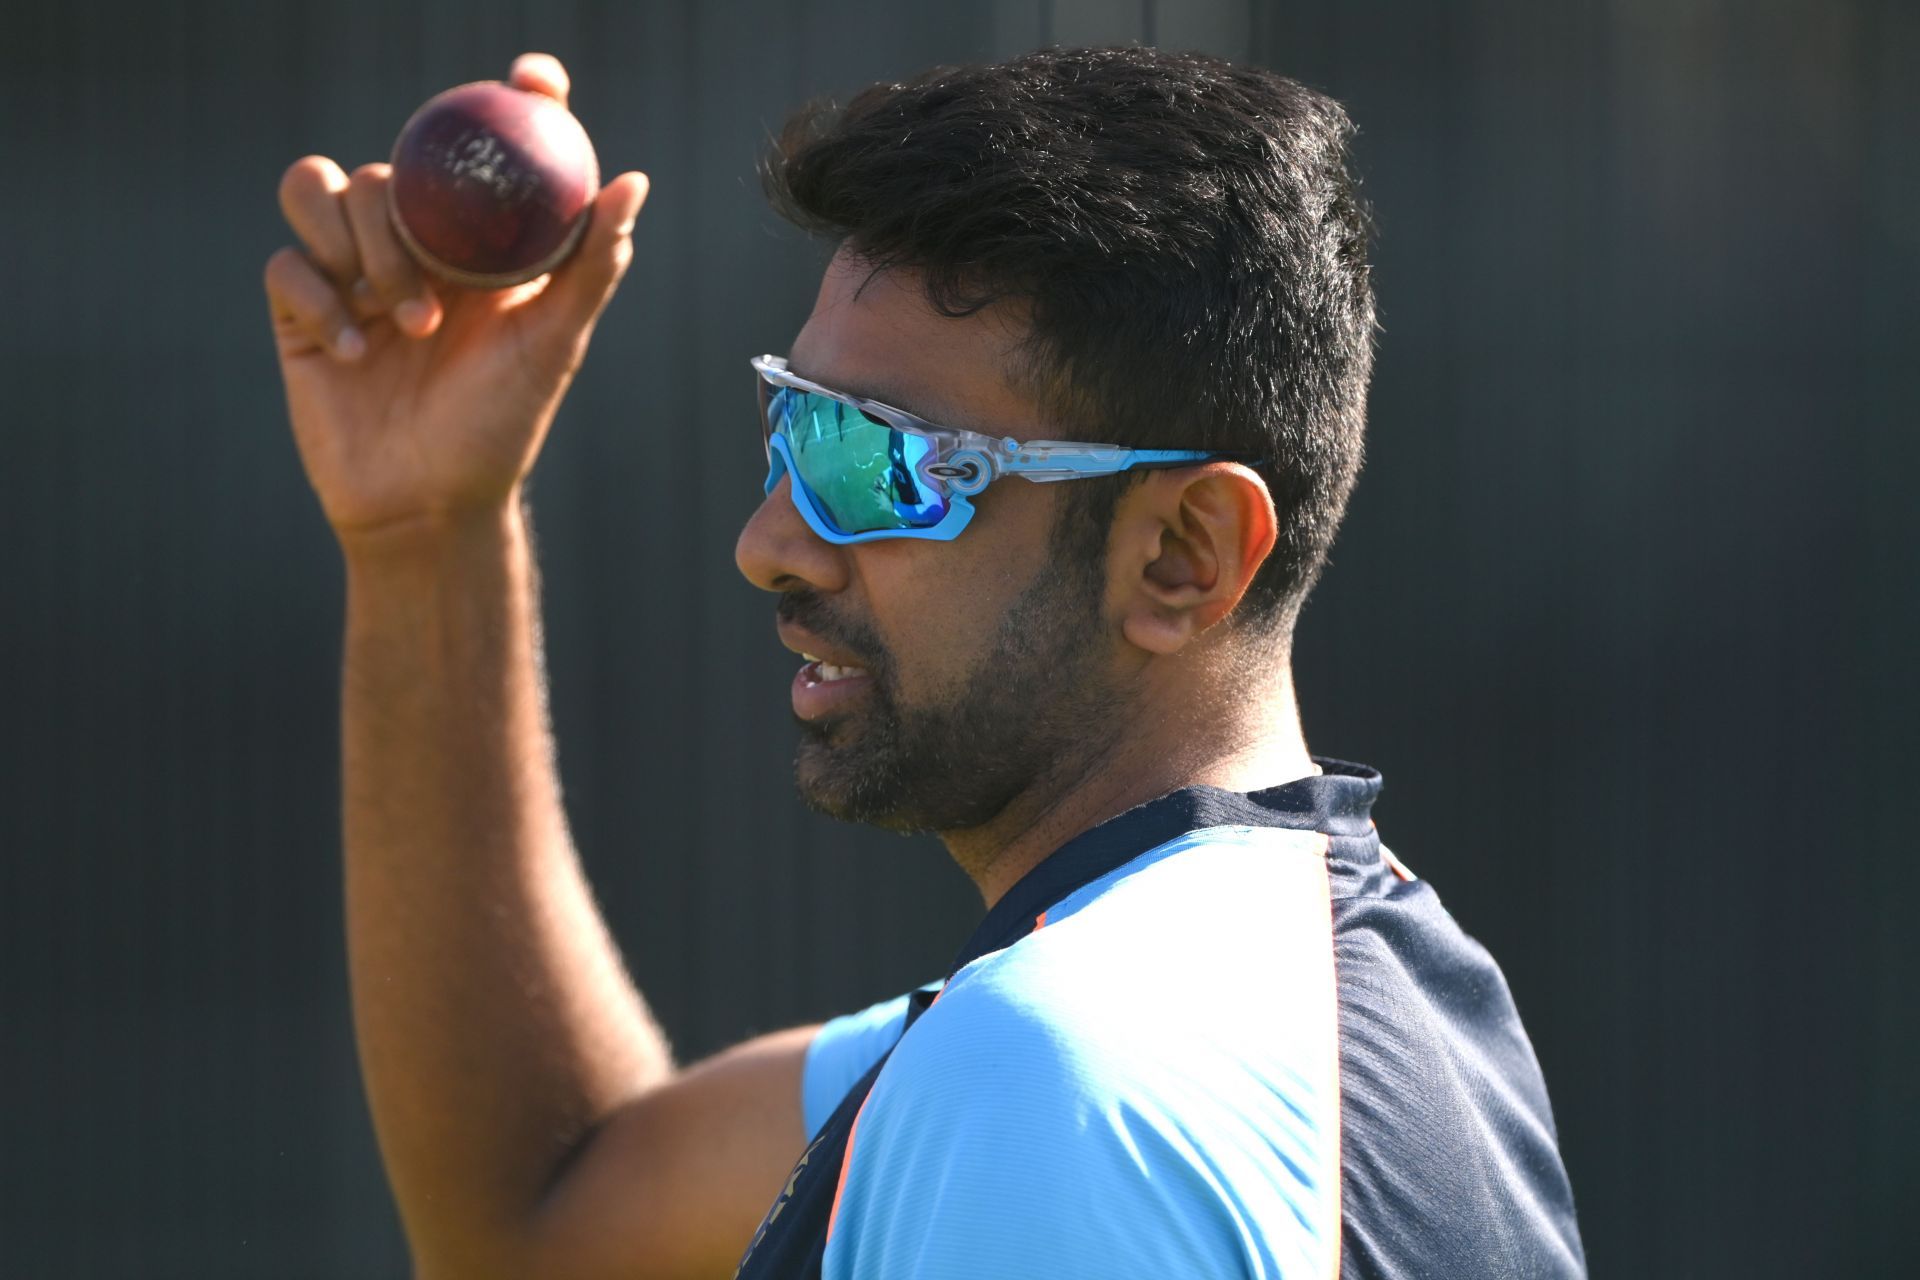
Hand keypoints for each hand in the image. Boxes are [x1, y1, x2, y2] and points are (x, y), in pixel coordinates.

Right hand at [263, 53, 647, 546]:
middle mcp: (412, 244)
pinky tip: (360, 355)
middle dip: (408, 218)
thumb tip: (631, 181)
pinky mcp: (302, 310)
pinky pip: (288, 262)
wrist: (429, 504)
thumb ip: (592, 263)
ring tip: (404, 323)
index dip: (507, 98)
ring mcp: (351, 271)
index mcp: (475, 242)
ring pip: (321, 187)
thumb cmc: (500, 426)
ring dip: (361, 246)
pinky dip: (322, 299)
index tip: (532, 78)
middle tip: (434, 297)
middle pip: (389, 163)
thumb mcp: (555, 342)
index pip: (482, 146)